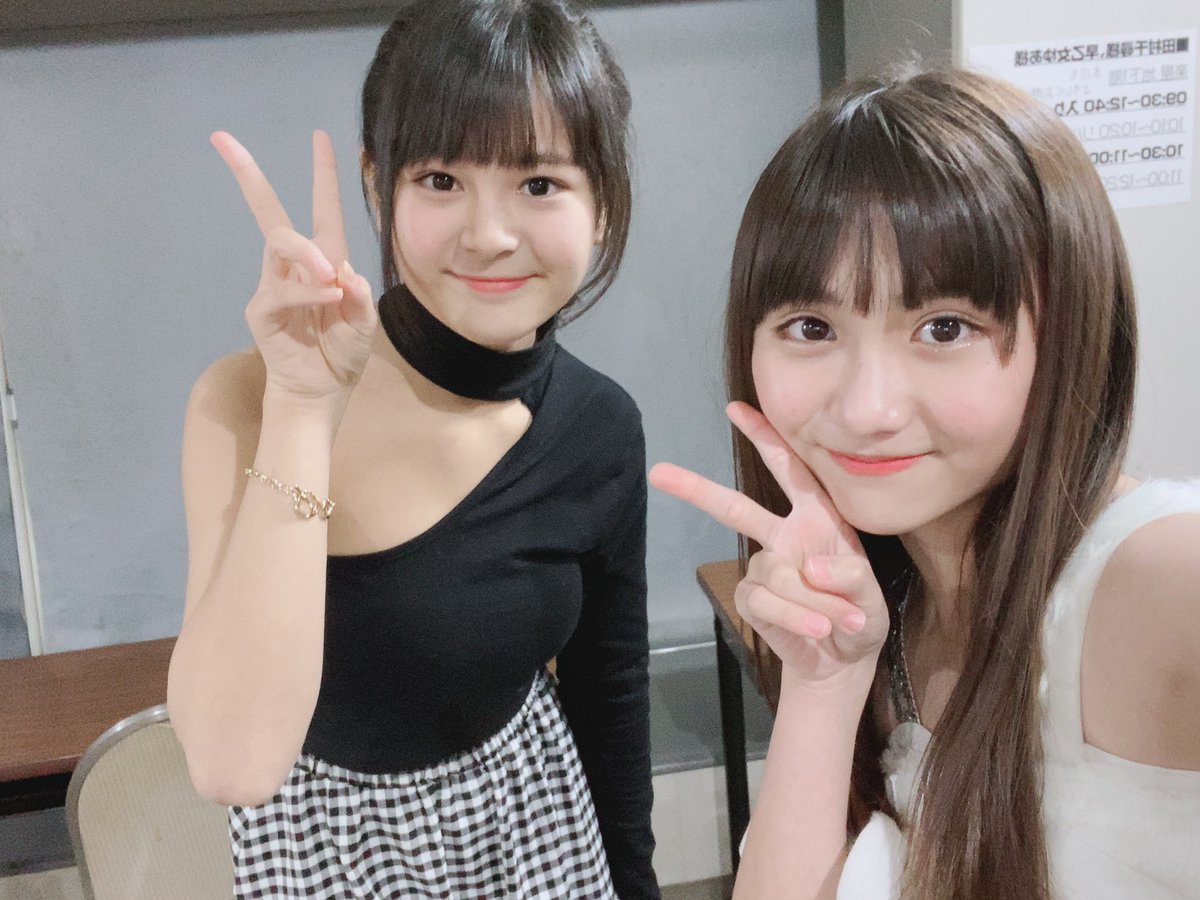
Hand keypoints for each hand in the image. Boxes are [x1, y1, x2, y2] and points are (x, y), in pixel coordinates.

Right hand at [212, 130, 376, 403]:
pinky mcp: (262, 309)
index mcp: (325, 260)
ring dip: (306, 253)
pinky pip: (282, 289)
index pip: (322, 208)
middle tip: (225, 143)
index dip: (323, 173)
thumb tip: (341, 270)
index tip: (321, 135)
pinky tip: (329, 297)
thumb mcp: (364, 321)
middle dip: (247, 175)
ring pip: (280, 244)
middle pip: (269, 211)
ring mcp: (274, 285)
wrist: (322, 390)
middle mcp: (296, 265)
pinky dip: (308, 292)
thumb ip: (359, 295)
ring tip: (329, 277)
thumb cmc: (342, 352)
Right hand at [649, 402, 888, 686]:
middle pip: (735, 508)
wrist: (843, 660)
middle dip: (696, 489)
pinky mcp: (753, 601)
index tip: (736, 408)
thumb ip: (850, 576)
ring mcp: (765, 568)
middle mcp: (783, 536)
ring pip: (775, 574)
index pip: (790, 469)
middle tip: (658, 473)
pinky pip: (766, 602)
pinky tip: (817, 629)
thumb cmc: (859, 616)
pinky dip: (795, 618)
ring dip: (810, 602)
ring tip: (836, 622)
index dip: (764, 437)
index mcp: (816, 517)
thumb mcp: (870, 595)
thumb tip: (806, 565)